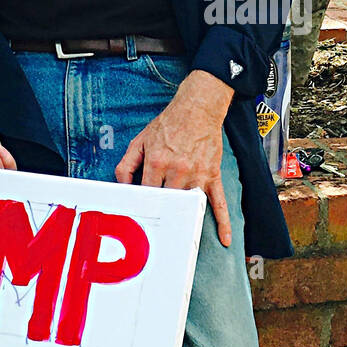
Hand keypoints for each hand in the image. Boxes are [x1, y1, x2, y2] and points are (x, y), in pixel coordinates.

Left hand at [115, 70, 235, 246]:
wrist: (197, 108)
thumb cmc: (167, 125)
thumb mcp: (139, 141)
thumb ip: (126, 165)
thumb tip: (121, 188)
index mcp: (156, 162)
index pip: (146, 194)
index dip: (142, 207)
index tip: (140, 218)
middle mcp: (177, 170)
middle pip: (167, 203)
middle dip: (162, 215)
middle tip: (156, 233)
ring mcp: (197, 174)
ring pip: (188, 205)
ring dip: (184, 218)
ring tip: (178, 236)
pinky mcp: (212, 175)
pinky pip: (219, 201)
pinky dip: (223, 221)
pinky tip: (225, 238)